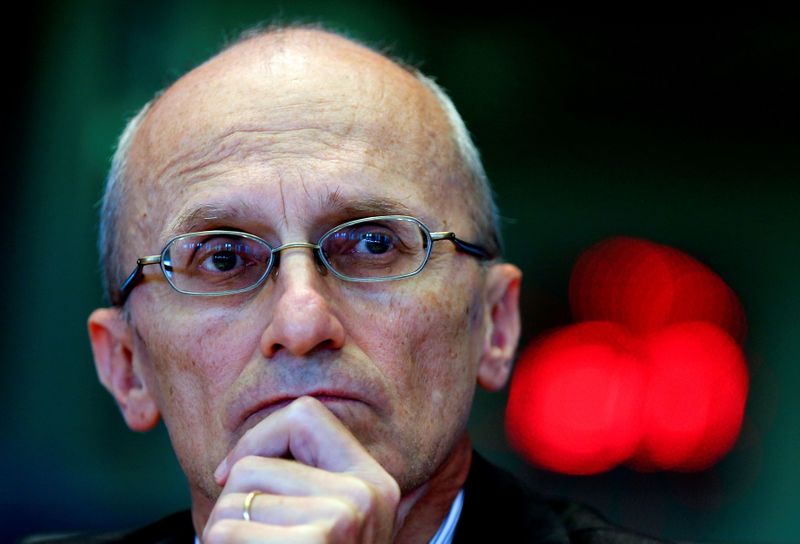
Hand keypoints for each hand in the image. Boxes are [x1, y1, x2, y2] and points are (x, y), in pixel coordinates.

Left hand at [202, 396, 400, 542]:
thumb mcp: (321, 525)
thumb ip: (302, 483)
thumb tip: (234, 462)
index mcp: (373, 481)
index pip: (305, 414)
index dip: (259, 436)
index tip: (235, 475)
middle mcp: (369, 493)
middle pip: (259, 459)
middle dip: (232, 497)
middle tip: (242, 540)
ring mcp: (347, 517)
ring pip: (237, 493)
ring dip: (223, 533)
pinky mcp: (318, 542)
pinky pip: (230, 527)